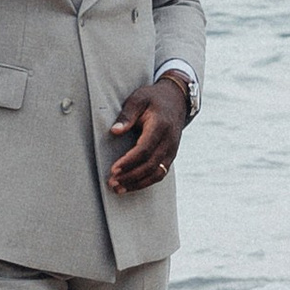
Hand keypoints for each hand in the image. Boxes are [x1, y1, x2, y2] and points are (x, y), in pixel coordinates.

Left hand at [106, 74, 190, 194]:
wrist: (176, 100)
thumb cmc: (153, 99)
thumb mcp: (138, 99)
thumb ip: (126, 115)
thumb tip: (114, 131)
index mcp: (160, 126)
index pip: (144, 149)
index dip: (129, 162)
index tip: (113, 169)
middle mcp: (169, 141)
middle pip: (150, 165)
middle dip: (130, 177)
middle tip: (112, 183)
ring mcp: (172, 150)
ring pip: (157, 174)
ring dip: (137, 184)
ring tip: (118, 189)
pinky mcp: (170, 156)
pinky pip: (160, 174)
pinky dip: (145, 182)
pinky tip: (130, 186)